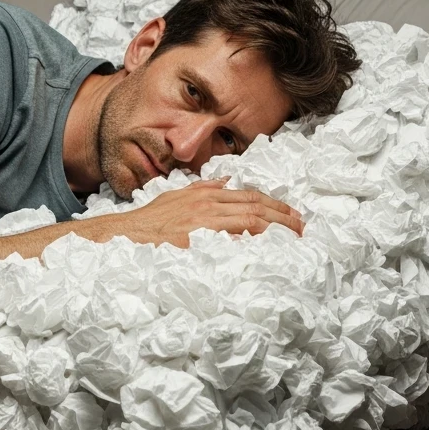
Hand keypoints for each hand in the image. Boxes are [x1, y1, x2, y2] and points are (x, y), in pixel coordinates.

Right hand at [112, 178, 303, 247]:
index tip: (292, 215)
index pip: (249, 197)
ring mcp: (203, 221)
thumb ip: (203, 190)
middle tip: (301, 227)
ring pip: (248, 220)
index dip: (274, 205)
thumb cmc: (150, 221)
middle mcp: (208, 205)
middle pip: (255, 207)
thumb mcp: (177, 197)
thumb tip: (225, 182)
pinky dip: (250, 241)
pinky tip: (265, 247)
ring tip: (293, 236)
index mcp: (206, 196)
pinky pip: (230, 239)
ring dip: (275, 227)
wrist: (127, 233)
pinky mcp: (196, 238)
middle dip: (282, 216)